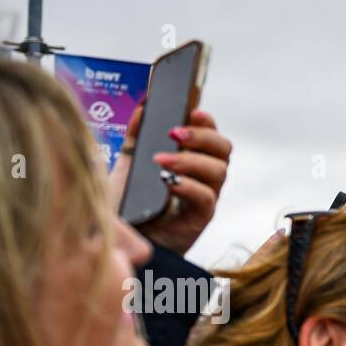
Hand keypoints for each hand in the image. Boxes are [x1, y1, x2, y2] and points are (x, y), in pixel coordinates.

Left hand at [108, 108, 232, 255]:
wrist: (122, 239)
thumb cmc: (127, 204)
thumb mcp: (128, 163)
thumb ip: (137, 136)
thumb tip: (145, 105)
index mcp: (191, 160)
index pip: (211, 135)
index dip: (207, 122)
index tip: (192, 111)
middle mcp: (204, 177)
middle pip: (223, 150)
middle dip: (202, 136)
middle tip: (174, 133)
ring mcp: (205, 198)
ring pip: (218, 171)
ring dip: (190, 160)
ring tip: (160, 160)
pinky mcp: (200, 219)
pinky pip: (206, 197)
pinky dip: (188, 185)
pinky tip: (167, 181)